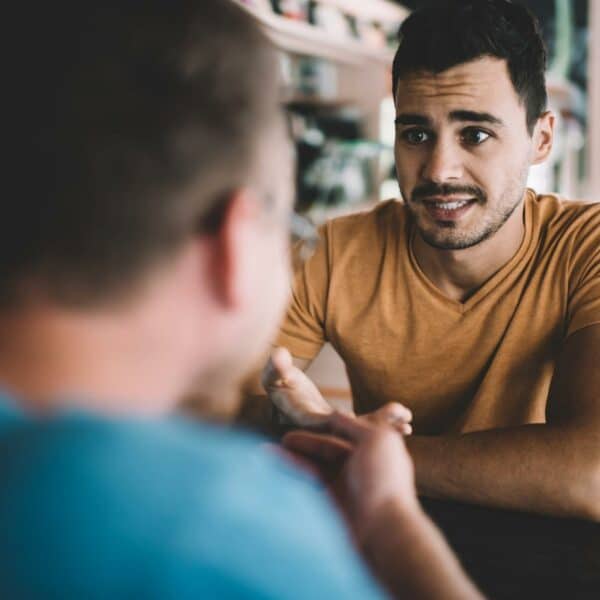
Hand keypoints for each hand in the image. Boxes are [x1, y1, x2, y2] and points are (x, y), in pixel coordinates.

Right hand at [263, 348, 412, 432]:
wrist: (283, 390)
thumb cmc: (277, 380)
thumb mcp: (274, 372)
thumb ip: (276, 366)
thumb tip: (278, 354)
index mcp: (302, 417)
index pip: (322, 424)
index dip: (344, 424)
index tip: (368, 422)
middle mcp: (320, 430)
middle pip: (348, 434)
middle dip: (374, 430)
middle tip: (403, 427)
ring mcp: (334, 429)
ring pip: (360, 433)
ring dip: (382, 429)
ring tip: (408, 424)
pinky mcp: (343, 426)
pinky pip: (365, 427)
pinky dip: (382, 424)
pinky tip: (404, 421)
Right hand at [282, 412, 418, 539]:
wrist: (384, 528)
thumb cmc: (384, 480)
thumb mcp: (375, 439)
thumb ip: (353, 425)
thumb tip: (334, 415)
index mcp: (371, 450)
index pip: (341, 434)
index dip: (321, 429)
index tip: (304, 420)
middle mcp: (357, 466)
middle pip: (324, 450)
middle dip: (303, 444)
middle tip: (282, 440)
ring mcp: (343, 486)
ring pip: (313, 466)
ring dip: (293, 458)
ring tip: (267, 454)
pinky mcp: (331, 503)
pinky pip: (310, 483)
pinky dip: (294, 474)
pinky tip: (276, 468)